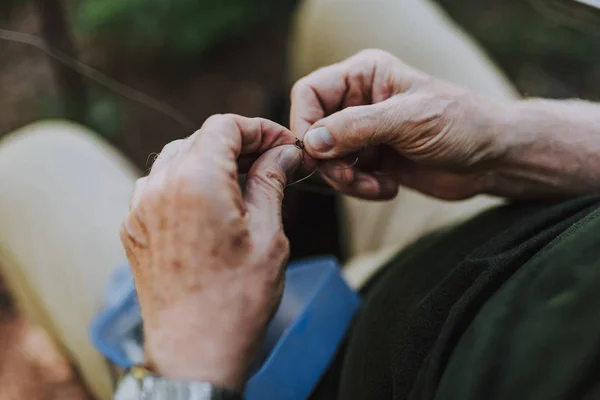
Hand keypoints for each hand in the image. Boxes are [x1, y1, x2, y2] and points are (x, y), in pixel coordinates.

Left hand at [120, 115, 302, 390]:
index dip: (258, 129)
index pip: (224, 126)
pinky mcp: (134, 228)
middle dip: (237, 144)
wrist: (195, 352)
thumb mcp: (269, 235)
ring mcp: (140, 207)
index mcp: (195, 180)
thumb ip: (271, 182)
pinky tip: (211, 203)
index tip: (281, 144)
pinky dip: (187, 181)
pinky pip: (159, 186)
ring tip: (242, 182)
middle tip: (271, 162)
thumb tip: (282, 154)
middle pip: (200, 138)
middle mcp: (158, 186)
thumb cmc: (237, 299)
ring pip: (177, 158)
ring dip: (211, 160)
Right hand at [290, 49, 504, 200]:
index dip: (304, 122)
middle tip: (350, 178)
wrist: (492, 158)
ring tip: (375, 187)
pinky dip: (361, 189)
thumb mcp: (407, 120)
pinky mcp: (373, 160)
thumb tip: (311, 141)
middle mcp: (359, 102)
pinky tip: (389, 188)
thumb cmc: (460, 123)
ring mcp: (364, 133)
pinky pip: (347, 178)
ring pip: (328, 160)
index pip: (310, 92)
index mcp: (364, 75)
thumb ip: (356, 128)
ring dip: (346, 180)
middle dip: (329, 161)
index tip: (314, 153)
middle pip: (314, 130)